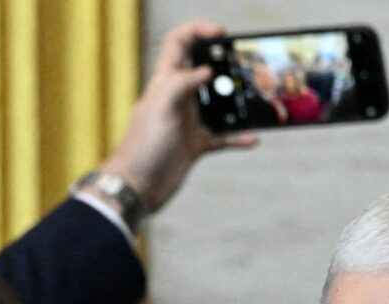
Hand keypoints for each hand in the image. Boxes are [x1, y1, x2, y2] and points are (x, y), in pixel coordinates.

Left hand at [100, 20, 255, 213]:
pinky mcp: (194, 145)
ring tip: (251, 99)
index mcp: (165, 83)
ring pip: (216, 103)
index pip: (179, 44)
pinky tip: (252, 138)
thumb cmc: (143, 147)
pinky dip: (237, 137)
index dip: (198, 31)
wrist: (137, 187)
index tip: (221, 33)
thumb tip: (206, 70)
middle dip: (222, 63)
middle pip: (202, 69)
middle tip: (242, 64)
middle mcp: (178, 98)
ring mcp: (187, 122)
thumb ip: (181, 84)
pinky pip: (222, 137)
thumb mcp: (161, 108)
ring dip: (234, 101)